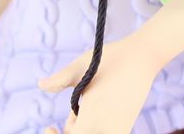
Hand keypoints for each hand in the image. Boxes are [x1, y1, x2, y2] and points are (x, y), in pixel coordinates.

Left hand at [38, 35, 162, 133]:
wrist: (143, 56)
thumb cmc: (110, 59)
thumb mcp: (81, 66)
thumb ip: (59, 79)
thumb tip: (40, 85)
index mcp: (91, 119)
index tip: (49, 127)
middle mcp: (106, 129)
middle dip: (72, 130)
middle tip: (75, 109)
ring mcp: (119, 130)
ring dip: (85, 129)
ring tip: (87, 106)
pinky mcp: (126, 127)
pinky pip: (107, 133)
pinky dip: (98, 128)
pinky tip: (98, 110)